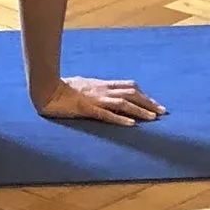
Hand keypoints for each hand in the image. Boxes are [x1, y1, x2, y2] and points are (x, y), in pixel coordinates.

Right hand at [32, 75, 163, 125]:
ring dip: (139, 111)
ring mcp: (95, 99)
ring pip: (123, 103)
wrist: (46, 90)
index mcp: (101, 85)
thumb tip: (104, 91)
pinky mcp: (86, 109)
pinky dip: (120, 119)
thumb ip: (96, 88)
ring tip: (153, 119)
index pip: (129, 87)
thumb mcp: (83, 85)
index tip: (155, 104)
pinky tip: (131, 124)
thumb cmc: (62, 88)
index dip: (144, 95)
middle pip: (131, 93)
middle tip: (163, 112)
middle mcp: (102, 90)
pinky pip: (106, 114)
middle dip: (148, 103)